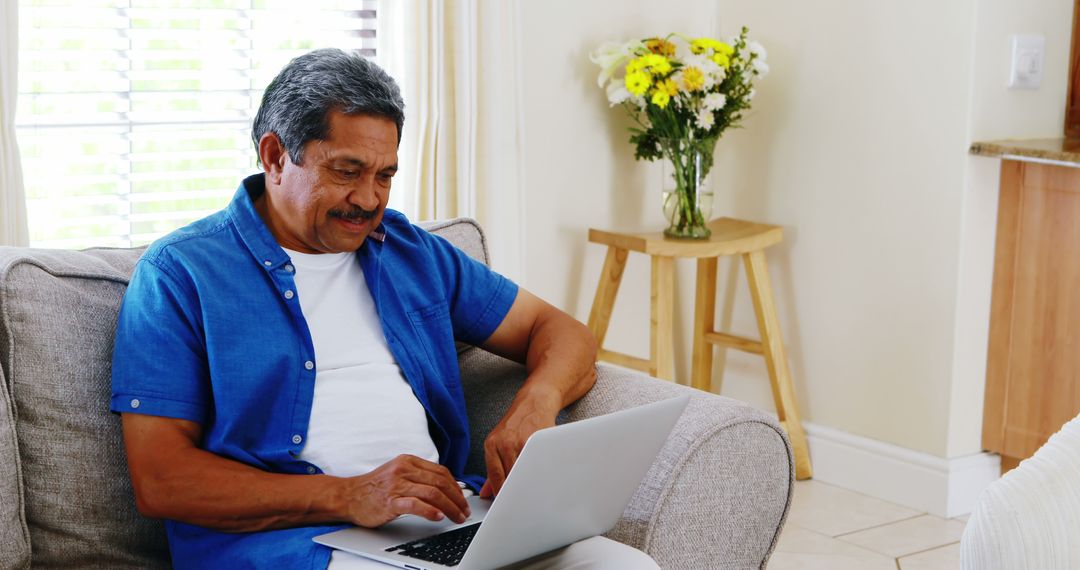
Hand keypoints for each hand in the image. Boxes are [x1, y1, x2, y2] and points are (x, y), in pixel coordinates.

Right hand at [339, 455, 470, 527]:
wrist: (348, 496)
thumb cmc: (374, 487)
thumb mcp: (398, 473)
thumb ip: (418, 476)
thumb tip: (444, 487)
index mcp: (408, 461)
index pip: (441, 472)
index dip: (456, 487)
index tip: (462, 499)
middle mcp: (404, 470)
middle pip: (440, 482)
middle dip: (457, 498)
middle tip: (464, 511)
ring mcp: (397, 485)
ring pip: (432, 493)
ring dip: (450, 507)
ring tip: (457, 517)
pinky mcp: (390, 500)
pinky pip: (416, 505)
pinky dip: (431, 511)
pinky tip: (439, 517)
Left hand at [479, 388, 560, 497]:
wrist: (533, 403)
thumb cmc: (516, 424)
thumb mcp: (498, 442)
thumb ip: (492, 468)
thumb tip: (486, 492)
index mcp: (492, 445)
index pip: (495, 476)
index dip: (500, 493)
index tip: (504, 504)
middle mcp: (504, 443)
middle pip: (509, 476)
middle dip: (513, 490)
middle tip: (519, 500)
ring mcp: (521, 441)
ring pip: (522, 472)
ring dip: (526, 482)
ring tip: (530, 489)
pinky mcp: (537, 440)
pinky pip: (536, 463)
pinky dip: (537, 472)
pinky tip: (539, 475)